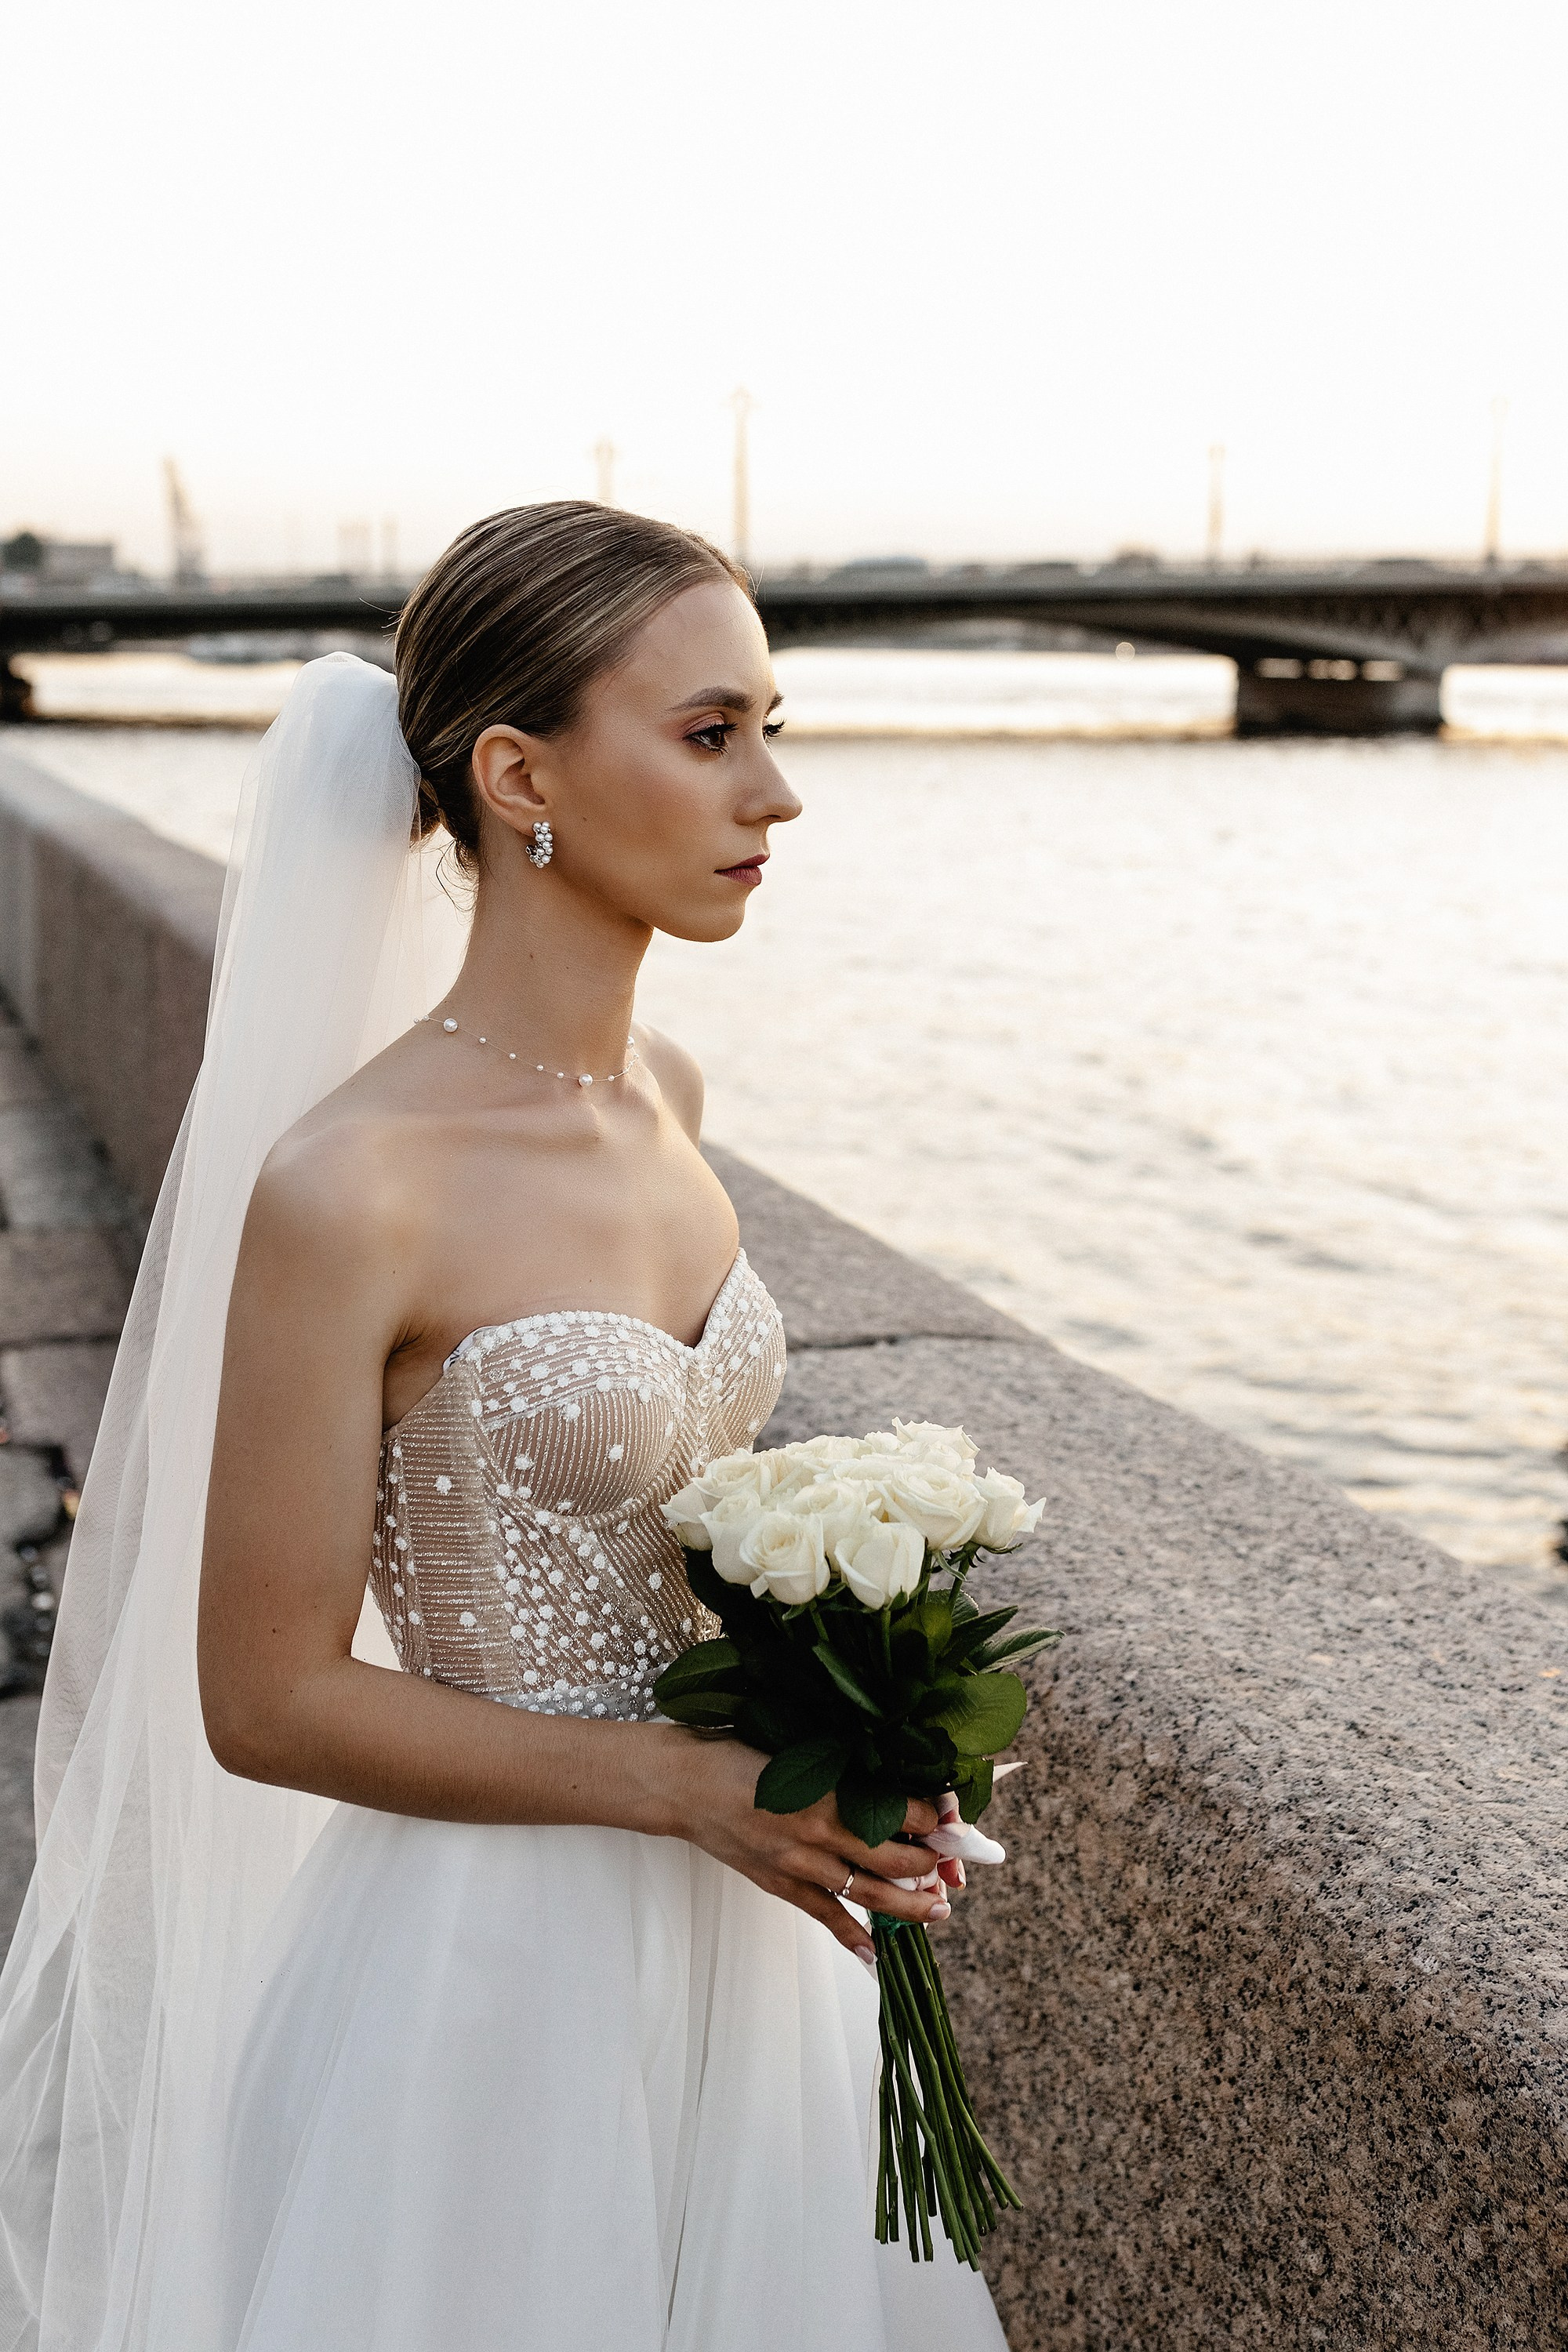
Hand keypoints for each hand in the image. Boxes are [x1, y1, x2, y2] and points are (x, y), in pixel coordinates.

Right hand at [649, 1727, 949, 1966]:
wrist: (683, 1784)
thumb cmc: (736, 1753)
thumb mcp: (795, 1747)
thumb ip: (839, 1767)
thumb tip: (887, 1780)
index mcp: (824, 1792)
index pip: (896, 1812)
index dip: (931, 1818)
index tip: (952, 1818)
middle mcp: (816, 1834)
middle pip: (890, 1860)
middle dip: (929, 1865)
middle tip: (954, 1866)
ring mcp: (797, 1865)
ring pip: (866, 1895)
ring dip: (908, 1905)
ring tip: (938, 1910)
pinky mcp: (778, 1884)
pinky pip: (822, 1916)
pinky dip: (850, 1936)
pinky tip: (874, 1955)